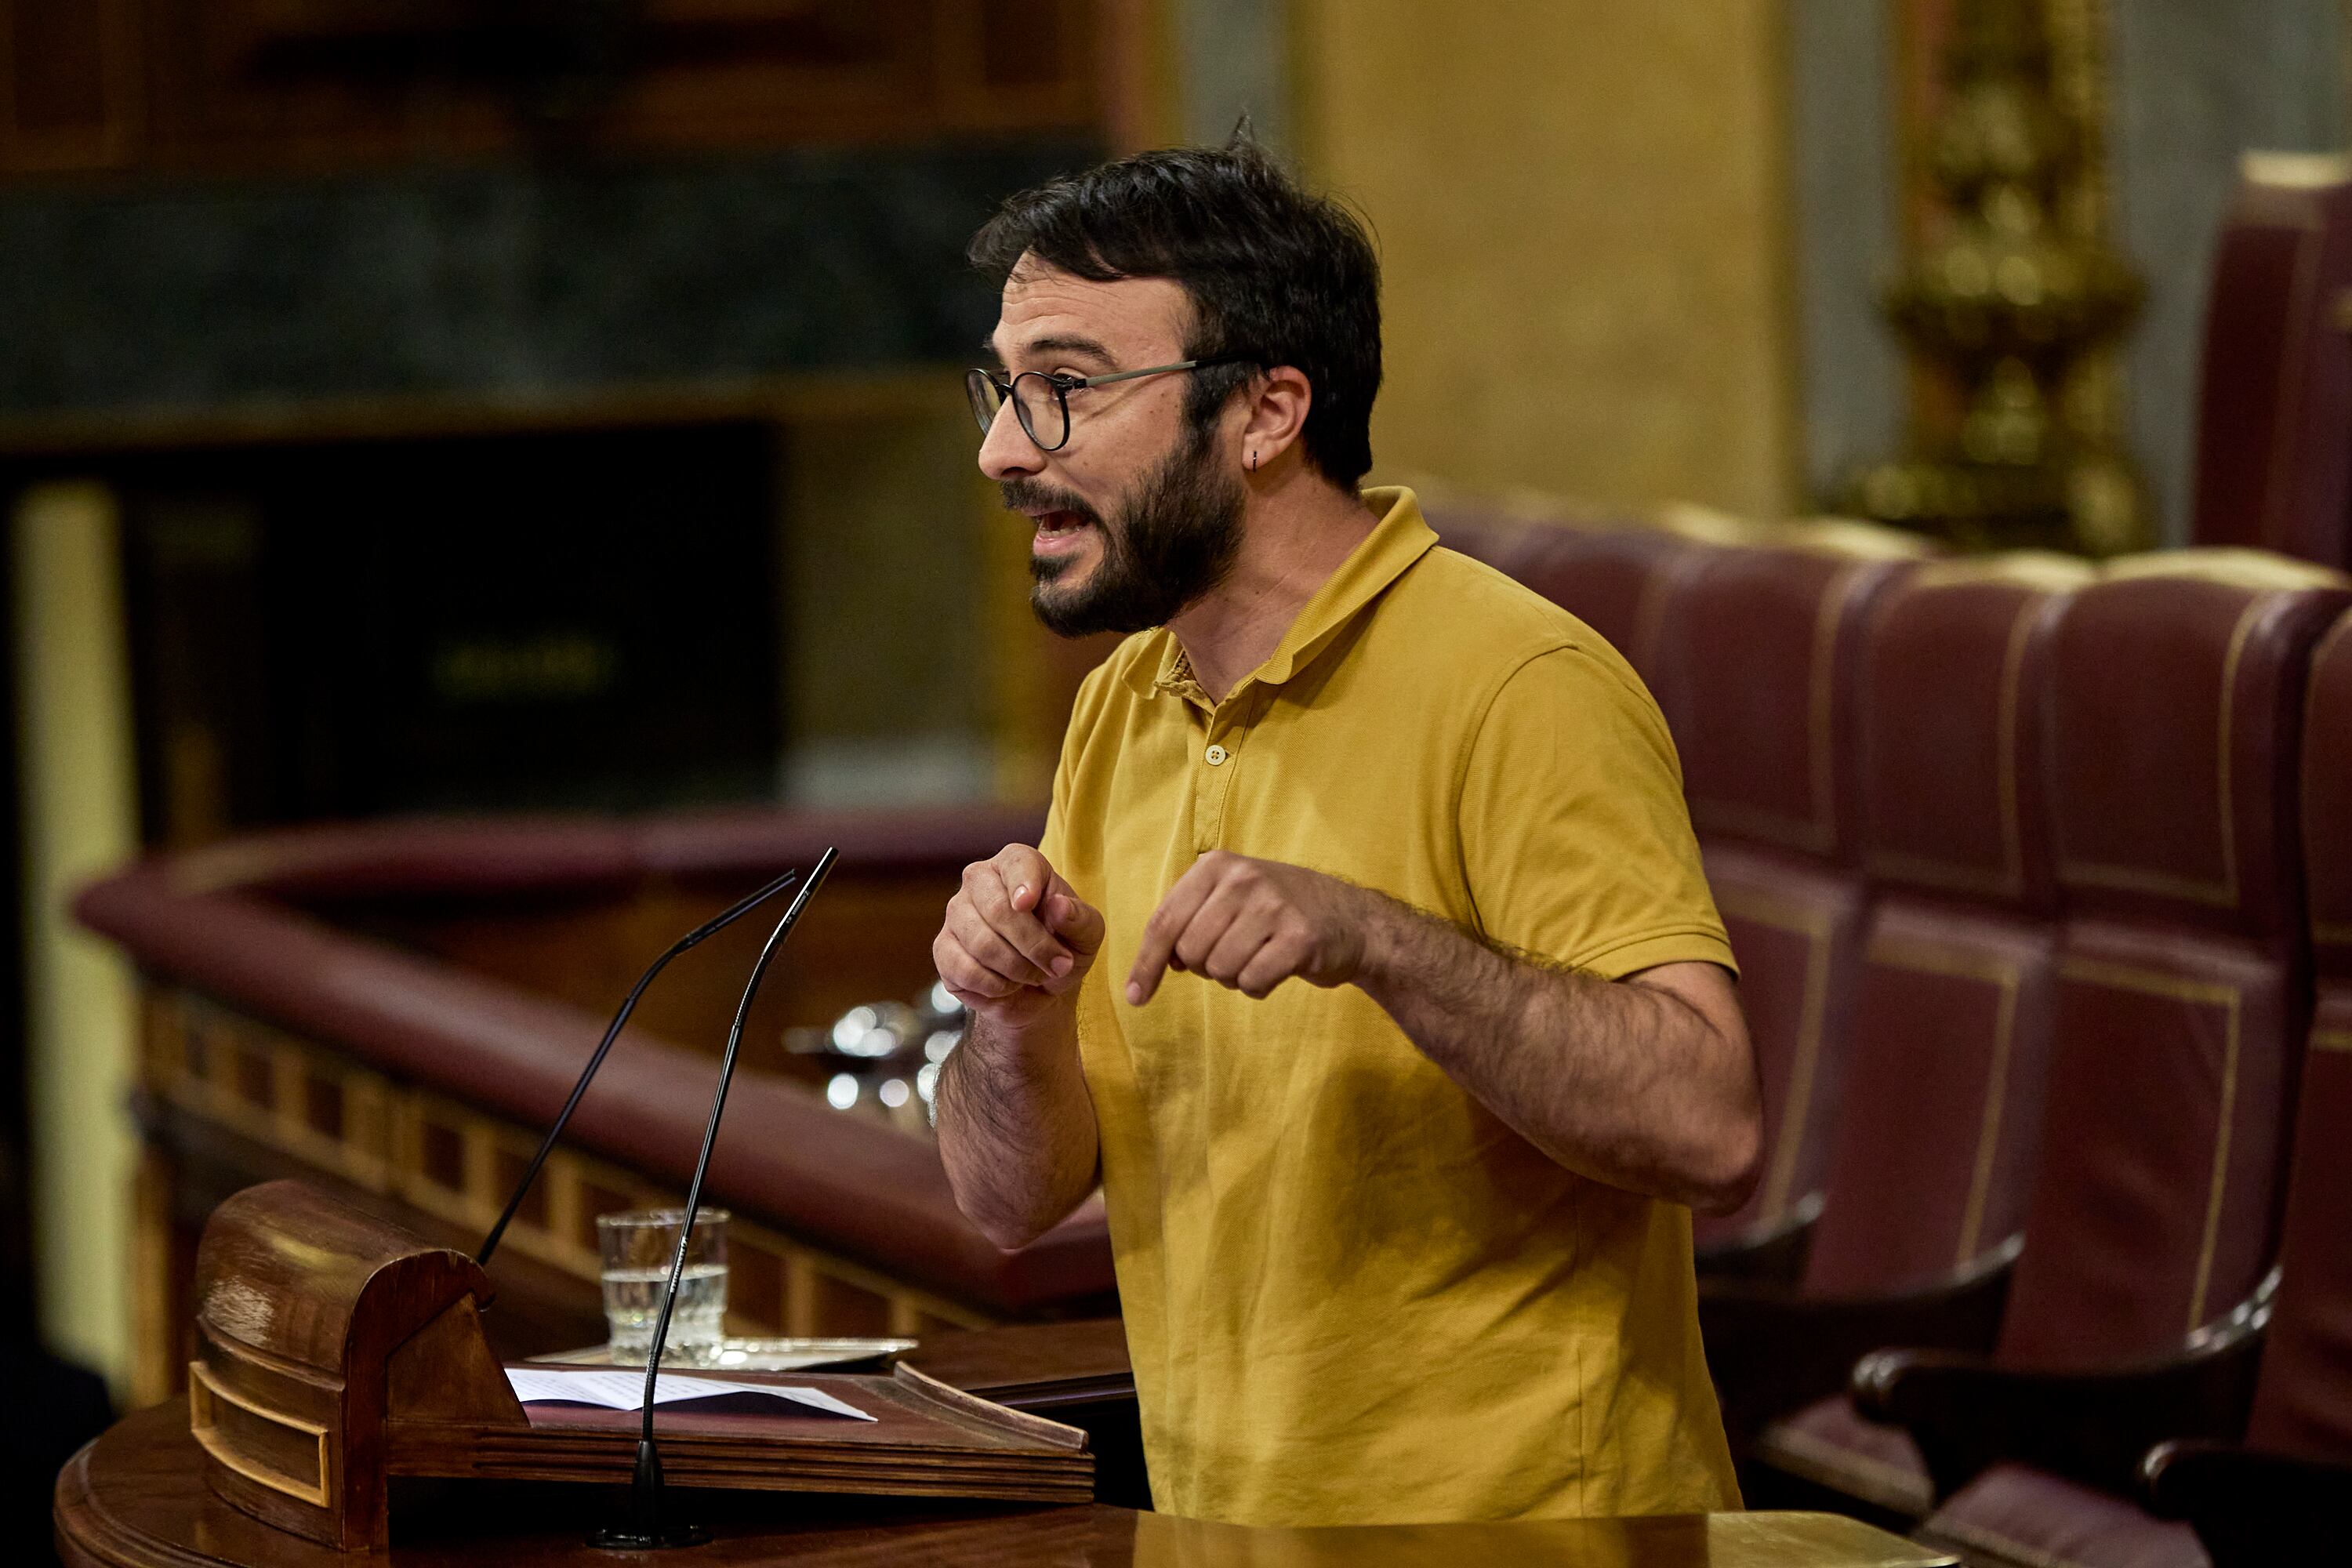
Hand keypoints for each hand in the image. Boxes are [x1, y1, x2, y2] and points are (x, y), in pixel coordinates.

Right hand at [934, 844, 1105, 1030]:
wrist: (1040, 987)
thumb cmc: (1064, 947)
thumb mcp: (1088, 935)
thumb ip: (1080, 919)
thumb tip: (1059, 905)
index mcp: (1017, 864)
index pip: (1016, 863)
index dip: (1022, 883)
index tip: (1027, 904)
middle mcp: (980, 880)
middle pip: (997, 909)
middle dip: (1033, 946)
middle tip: (1057, 967)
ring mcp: (956, 913)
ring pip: (981, 943)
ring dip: (1017, 970)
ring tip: (1034, 976)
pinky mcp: (943, 949)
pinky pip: (965, 970)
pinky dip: (995, 987)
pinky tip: (1008, 986)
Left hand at [1127, 851, 1369, 1004]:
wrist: (1351, 918)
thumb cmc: (1278, 912)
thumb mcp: (1230, 897)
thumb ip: (1190, 920)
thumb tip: (1159, 963)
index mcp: (1217, 865)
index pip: (1165, 921)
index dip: (1146, 963)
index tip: (1135, 996)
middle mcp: (1243, 879)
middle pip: (1190, 951)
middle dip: (1206, 966)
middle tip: (1235, 953)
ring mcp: (1273, 906)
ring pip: (1220, 970)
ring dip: (1234, 976)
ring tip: (1259, 956)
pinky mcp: (1299, 938)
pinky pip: (1252, 982)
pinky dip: (1258, 986)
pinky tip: (1277, 968)